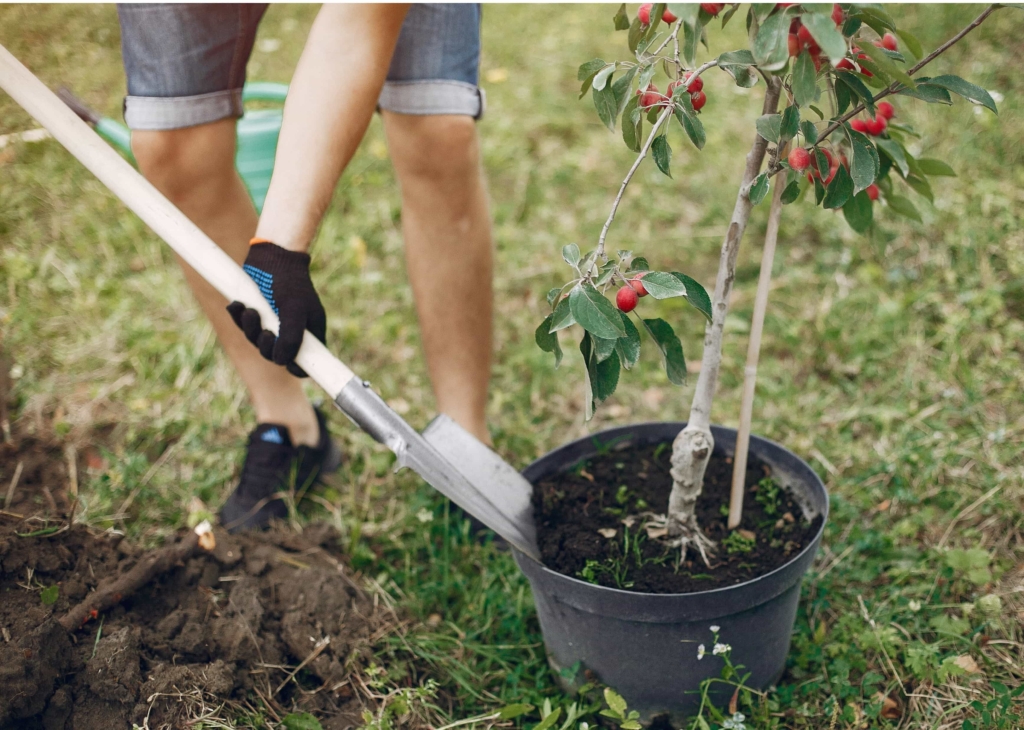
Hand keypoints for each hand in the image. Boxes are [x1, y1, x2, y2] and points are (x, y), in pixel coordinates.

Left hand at [227, 241, 325, 377]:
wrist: (272, 255)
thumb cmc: (289, 281)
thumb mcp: (294, 309)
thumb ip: (291, 338)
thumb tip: (281, 361)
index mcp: (309, 332)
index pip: (305, 362)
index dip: (296, 367)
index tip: (287, 364)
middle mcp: (292, 330)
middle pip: (276, 355)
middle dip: (266, 345)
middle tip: (265, 332)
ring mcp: (273, 322)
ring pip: (257, 341)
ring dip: (249, 329)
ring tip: (249, 311)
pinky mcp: (257, 312)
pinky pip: (244, 325)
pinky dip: (238, 317)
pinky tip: (235, 305)